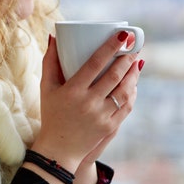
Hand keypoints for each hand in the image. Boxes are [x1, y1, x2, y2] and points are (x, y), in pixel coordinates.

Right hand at [30, 32, 142, 176]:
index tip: (123, 35)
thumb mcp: (46, 88)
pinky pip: (126, 106)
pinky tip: (134, 83)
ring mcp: (101, 116)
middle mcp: (88, 103)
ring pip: (124, 91)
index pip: (95, 63)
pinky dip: (132, 93)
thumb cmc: (51, 114)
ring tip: (136, 62)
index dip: (111, 47)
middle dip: (127, 58)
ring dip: (133, 74)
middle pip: (114, 76)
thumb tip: (54, 36)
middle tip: (134, 46)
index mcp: (72, 91)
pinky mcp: (110, 127)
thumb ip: (50, 61)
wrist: (59, 149)